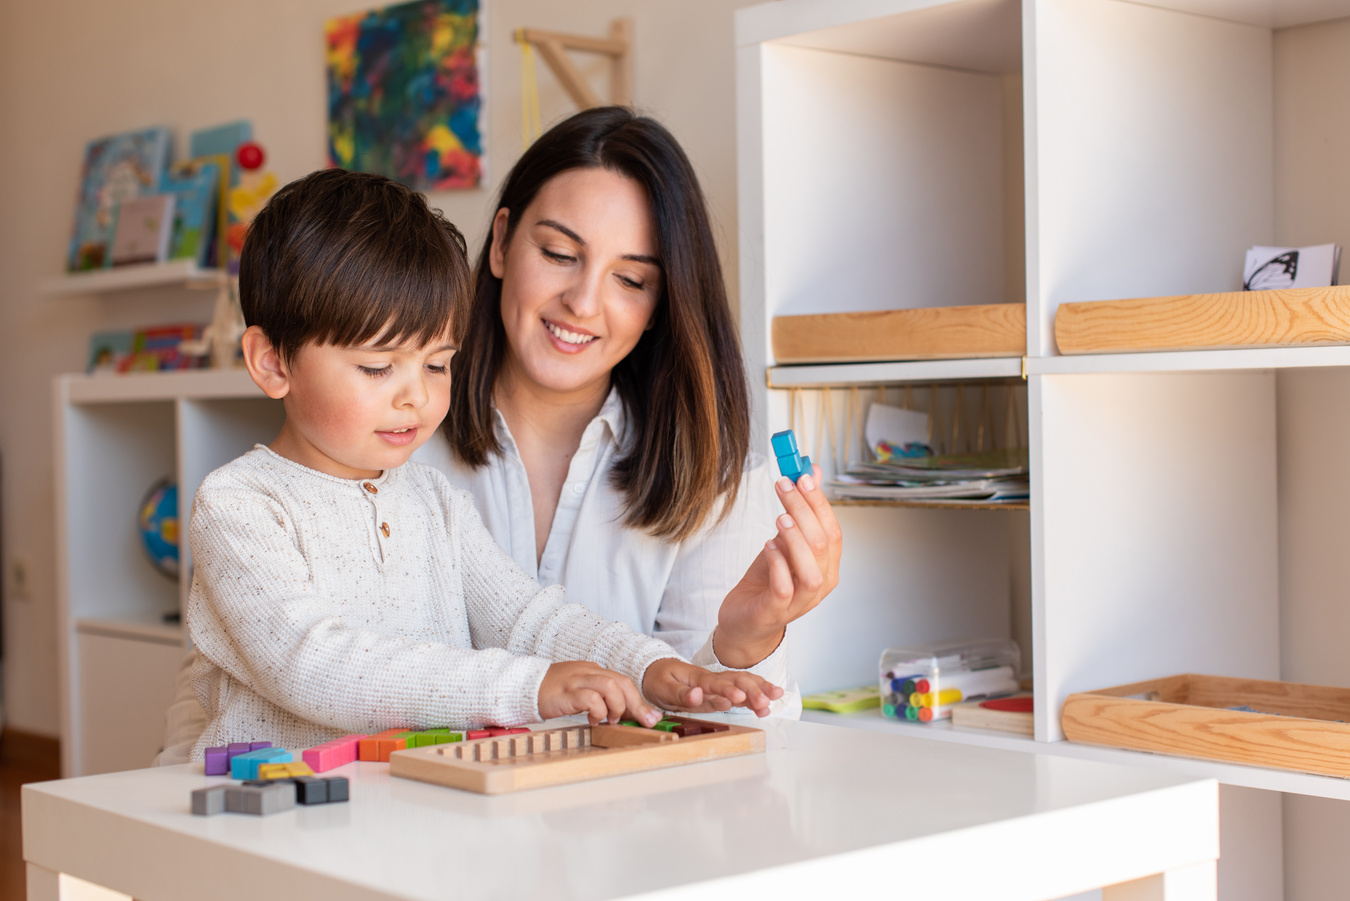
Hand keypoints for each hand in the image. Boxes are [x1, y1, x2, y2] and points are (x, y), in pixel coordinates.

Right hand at [537, 661, 661, 725]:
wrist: (524, 686)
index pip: (623, 681)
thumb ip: (600, 699)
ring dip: (617, 706)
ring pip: (610, 686)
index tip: (650, 717)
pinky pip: (590, 698)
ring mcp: (577, 680)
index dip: (639, 700)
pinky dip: (598, 711)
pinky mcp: (566, 692)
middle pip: (622, 682)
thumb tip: (623, 715)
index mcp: (594, 671)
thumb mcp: (580, 692)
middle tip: (645, 722)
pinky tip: (593, 720)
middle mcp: (588, 672)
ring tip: (612, 719)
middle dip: (637, 704)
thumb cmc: (553, 693)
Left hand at [641, 658, 783, 717]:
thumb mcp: (662, 688)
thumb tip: (697, 695)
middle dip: (752, 690)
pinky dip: (756, 695)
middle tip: (765, 702)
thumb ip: (681, 694)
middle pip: (736, 680)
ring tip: (775, 698)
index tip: (740, 697)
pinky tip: (768, 703)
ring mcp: (718, 685)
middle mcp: (712, 679)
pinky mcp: (721, 692)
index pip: (714, 683)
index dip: (727, 690)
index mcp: (697, 677)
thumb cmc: (659, 679)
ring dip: (760, 690)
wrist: (657, 671)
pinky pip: (742, 691)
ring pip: (743, 683)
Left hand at [715, 465, 841, 667]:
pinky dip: (778, 563)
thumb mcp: (783, 541)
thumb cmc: (768, 580)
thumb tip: (810, 471)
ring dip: (796, 539)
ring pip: (811, 570)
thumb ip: (799, 511)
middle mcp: (821, 584)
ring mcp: (801, 601)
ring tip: (778, 518)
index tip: (802, 476)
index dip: (819, 502)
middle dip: (803, 510)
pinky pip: (784, 587)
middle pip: (822, 544)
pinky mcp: (777, 611)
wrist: (746, 619)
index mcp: (828, 566)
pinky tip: (768, 545)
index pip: (833, 530)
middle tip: (784, 487)